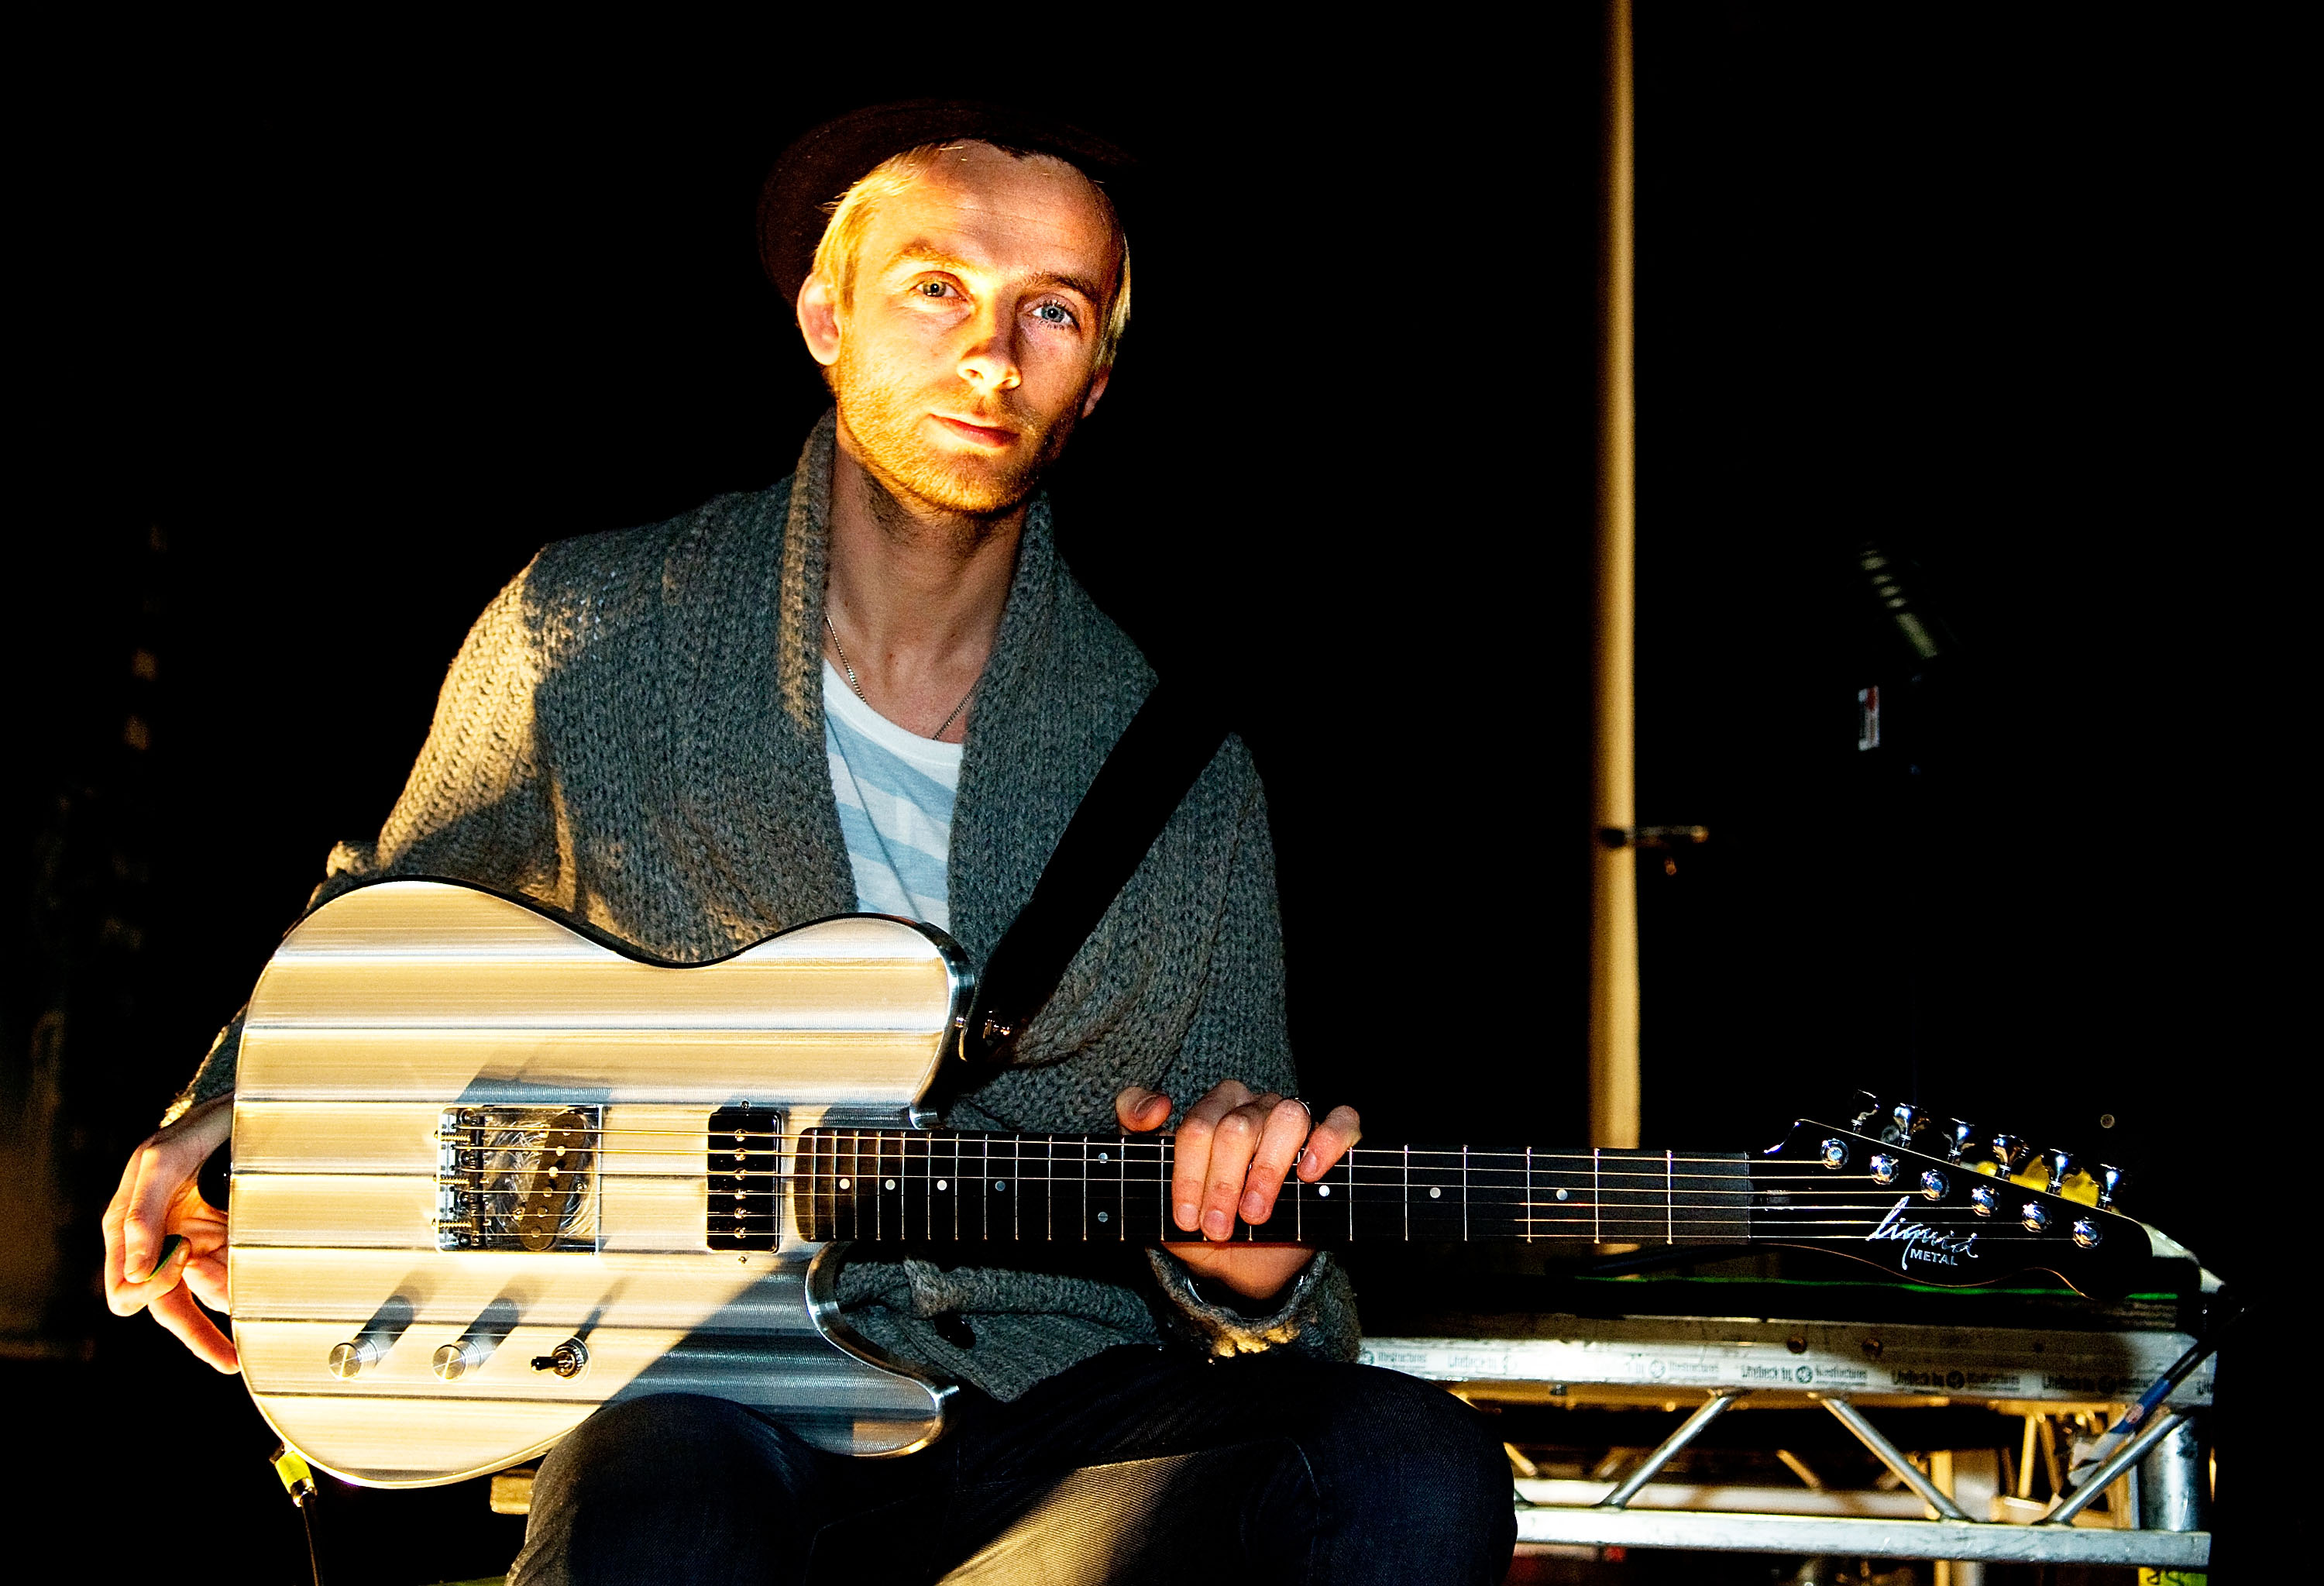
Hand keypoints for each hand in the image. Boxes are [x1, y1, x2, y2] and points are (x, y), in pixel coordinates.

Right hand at [103, 1097, 237, 1371]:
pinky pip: (238, 1277)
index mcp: (132, 1233)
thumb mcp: (162, 1161)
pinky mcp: (231, 1242)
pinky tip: (267, 1280)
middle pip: (172, 1312)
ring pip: (210, 1297)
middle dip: (200, 1336)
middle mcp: (163, 1248)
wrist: (237, 1111)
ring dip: (230, 1298)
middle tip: (229, 1356)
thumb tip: (133, 1272)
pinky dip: (250, 1282)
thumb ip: (142, 1214)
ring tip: (252, 1289)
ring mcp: (198, 1246)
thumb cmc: (189, 1132)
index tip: (183, 1259)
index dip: (154, 1289)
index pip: (128, 1293)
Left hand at [1115, 1081, 1361, 1302]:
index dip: (1190, 1175)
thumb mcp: (1155, 1187)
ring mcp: (1296, 1119)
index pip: (1198, 1125)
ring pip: (1288, 1117)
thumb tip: (1157, 1107)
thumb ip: (1134, 1133)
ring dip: (1267, 1172)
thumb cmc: (1201, 1218)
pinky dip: (1327, 1143)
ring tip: (1256, 1215)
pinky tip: (1308, 1174)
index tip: (1186, 1219)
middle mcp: (1256, 1106)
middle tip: (1217, 1228)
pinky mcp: (1334, 1139)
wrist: (1243, 1264)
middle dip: (1223, 1184)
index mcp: (1215, 1108)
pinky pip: (1342, 1122)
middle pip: (1238, 1126)